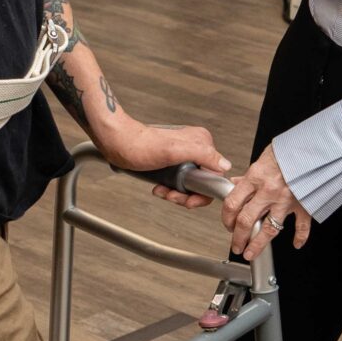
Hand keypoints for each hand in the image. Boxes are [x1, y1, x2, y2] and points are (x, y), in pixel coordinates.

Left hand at [96, 119, 230, 208]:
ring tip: (163, 190)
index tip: (188, 198)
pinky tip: (160, 187)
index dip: (202, 192)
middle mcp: (196, 146)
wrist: (117, 144)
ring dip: (177, 193)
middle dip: (187, 194)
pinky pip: (180, 181)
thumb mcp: (172, 150)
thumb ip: (201, 155)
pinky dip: (170, 188)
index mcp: (201, 141)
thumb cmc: (138, 145)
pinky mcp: (174, 161)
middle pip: (203, 181)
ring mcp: (185, 154)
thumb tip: (224, 166)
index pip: (216, 175)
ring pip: (191, 183)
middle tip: (172, 195)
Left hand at [221, 144, 311, 258]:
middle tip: (236, 245)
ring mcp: (286, 201)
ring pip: (268, 229)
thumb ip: (248, 176)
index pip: (233, 203)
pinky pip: (302, 226)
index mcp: (255, 178)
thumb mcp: (262, 158)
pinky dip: (300, 236)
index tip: (227, 224)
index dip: (226, 218)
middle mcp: (269, 192)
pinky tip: (297, 243)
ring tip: (251, 253)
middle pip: (246, 221)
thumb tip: (235, 184)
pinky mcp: (304, 205)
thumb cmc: (288, 150)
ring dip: (258, 244)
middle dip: (238, 237)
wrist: (314, 147)